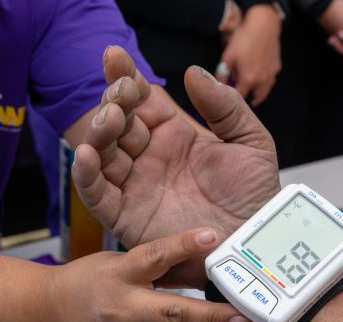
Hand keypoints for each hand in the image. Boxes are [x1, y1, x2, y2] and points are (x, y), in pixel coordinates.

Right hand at [46, 228, 254, 321]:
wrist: (48, 313)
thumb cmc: (86, 281)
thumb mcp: (117, 260)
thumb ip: (154, 262)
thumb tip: (198, 257)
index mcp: (120, 273)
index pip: (155, 256)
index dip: (184, 245)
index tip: (212, 236)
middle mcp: (124, 307)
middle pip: (174, 312)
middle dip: (214, 317)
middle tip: (245, 317)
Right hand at [73, 46, 342, 314]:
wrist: (254, 243)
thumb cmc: (256, 197)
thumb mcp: (250, 142)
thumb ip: (224, 106)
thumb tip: (193, 72)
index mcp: (175, 136)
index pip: (142, 99)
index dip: (126, 77)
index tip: (114, 55)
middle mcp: (150, 157)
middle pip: (118, 122)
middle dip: (113, 103)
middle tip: (121, 96)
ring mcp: (136, 185)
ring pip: (102, 153)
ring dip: (99, 133)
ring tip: (111, 119)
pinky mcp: (126, 216)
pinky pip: (98, 194)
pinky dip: (86, 175)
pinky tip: (87, 155)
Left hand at [217, 4, 281, 105]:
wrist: (263, 26)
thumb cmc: (244, 40)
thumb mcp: (228, 56)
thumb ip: (223, 73)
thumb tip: (220, 84)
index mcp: (248, 80)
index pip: (240, 96)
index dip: (234, 98)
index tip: (230, 98)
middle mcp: (262, 81)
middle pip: (255, 98)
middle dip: (248, 98)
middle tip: (243, 100)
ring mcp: (271, 75)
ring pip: (265, 91)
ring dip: (258, 94)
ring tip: (254, 97)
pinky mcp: (276, 67)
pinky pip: (270, 80)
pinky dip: (265, 83)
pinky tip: (261, 79)